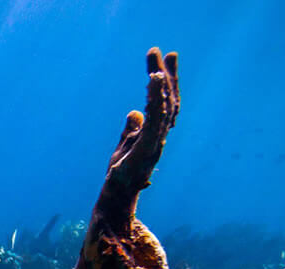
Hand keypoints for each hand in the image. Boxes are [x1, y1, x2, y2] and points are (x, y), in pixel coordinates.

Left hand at [96, 48, 179, 231]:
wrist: (116, 198)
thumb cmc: (120, 176)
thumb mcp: (124, 146)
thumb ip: (131, 130)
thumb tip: (134, 112)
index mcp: (155, 134)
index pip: (165, 104)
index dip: (167, 84)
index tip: (165, 61)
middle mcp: (159, 136)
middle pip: (168, 102)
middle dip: (168, 77)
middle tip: (166, 52)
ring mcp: (154, 143)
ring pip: (164, 110)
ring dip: (161, 86)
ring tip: (157, 66)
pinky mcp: (146, 148)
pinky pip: (155, 119)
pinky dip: (156, 99)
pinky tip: (153, 82)